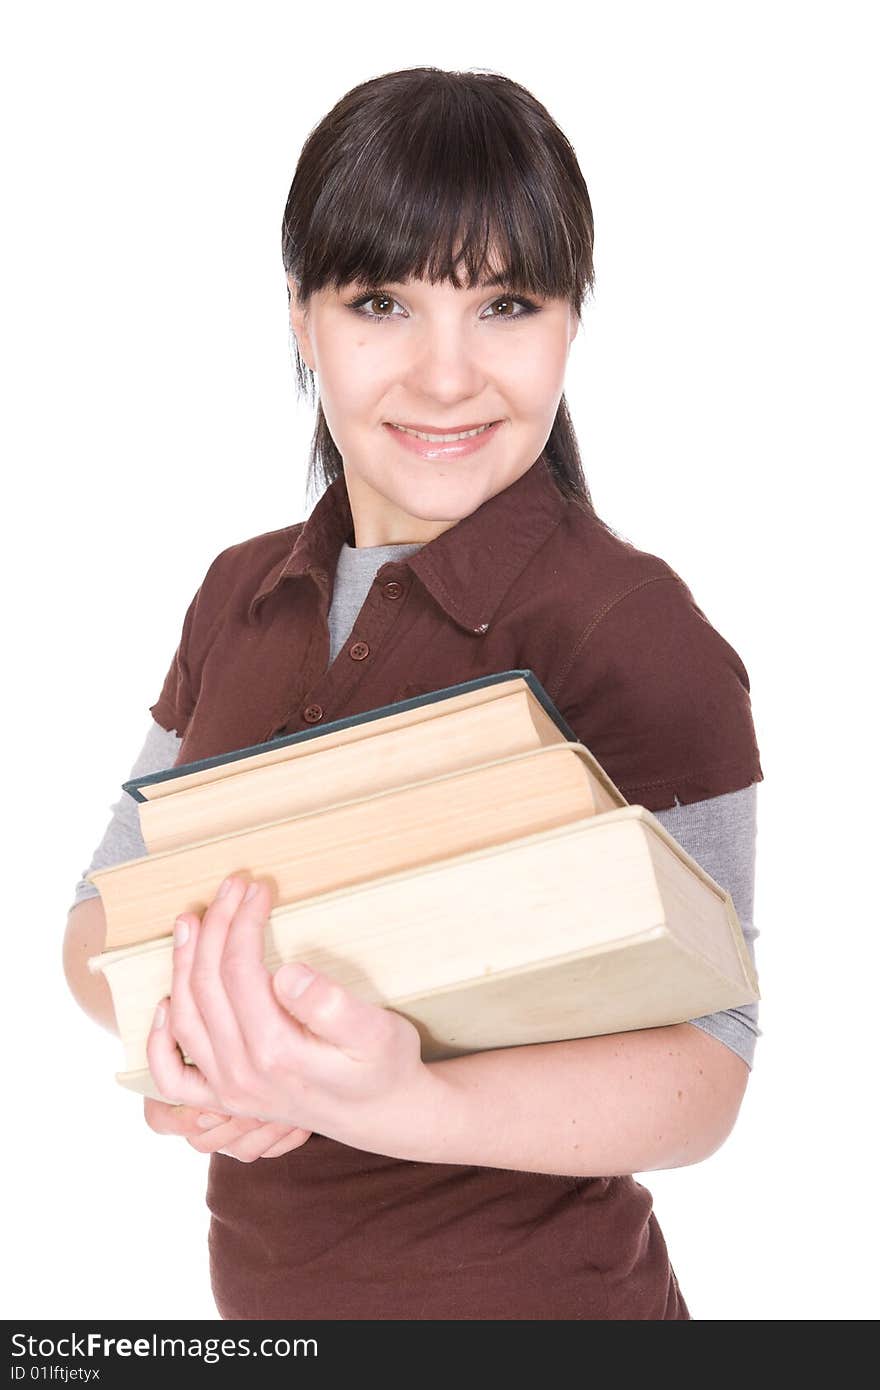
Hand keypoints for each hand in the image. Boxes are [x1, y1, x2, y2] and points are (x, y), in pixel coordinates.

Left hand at [145, 872, 437, 1156]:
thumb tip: (286, 974)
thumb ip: (332, 1006)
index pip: (240, 970)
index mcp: (276, 1052)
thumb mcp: (378, 1032)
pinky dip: (159, 1041)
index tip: (259, 888)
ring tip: (191, 920)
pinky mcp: (225, 1101)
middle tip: (231, 886)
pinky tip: (165, 1003)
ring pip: (185, 1018)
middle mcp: (241, 1074)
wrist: (382, 1114)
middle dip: (215, 926)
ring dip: (183, 963)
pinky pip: (173, 1077)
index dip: (243, 922)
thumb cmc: (383, 1065)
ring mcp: (228, 1091)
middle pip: (207, 986)